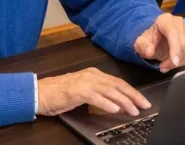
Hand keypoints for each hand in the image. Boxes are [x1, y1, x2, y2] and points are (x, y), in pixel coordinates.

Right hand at [37, 67, 151, 116]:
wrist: (40, 93)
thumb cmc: (60, 94)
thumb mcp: (83, 92)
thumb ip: (98, 94)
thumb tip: (116, 103)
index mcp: (94, 74)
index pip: (118, 82)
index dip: (132, 91)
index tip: (143, 101)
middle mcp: (92, 75)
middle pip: (118, 85)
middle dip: (133, 95)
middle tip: (145, 105)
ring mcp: (85, 82)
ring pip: (110, 91)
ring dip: (124, 101)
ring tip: (133, 110)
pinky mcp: (78, 90)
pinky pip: (96, 97)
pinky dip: (107, 103)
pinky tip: (115, 109)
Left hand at [134, 13, 184, 72]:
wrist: (155, 38)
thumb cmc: (149, 39)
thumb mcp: (140, 43)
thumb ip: (143, 46)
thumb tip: (149, 52)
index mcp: (165, 20)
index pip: (173, 33)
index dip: (175, 48)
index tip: (174, 62)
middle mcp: (178, 22)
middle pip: (182, 43)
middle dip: (173, 60)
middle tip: (162, 68)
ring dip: (178, 62)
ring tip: (165, 66)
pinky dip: (182, 61)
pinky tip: (172, 63)